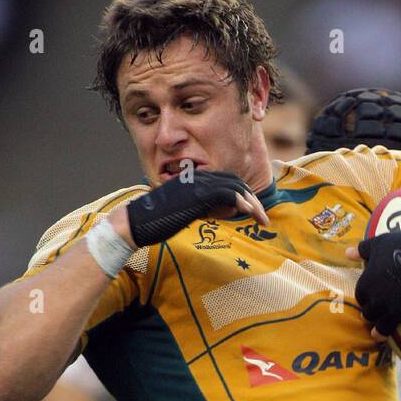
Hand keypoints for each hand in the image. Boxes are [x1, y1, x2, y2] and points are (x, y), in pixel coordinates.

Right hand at [122, 169, 268, 246]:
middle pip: (235, 182)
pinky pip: (226, 193)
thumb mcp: (187, 212)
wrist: (137, 222)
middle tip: (263, 218)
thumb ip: (207, 207)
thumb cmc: (158, 222)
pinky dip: (241, 201)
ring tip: (261, 219)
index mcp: (195, 180)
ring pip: (234, 187)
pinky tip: (248, 213)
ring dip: (252, 203)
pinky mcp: (197, 194)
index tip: (254, 212)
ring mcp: (197, 184)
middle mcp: (198, 178)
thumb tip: (228, 209)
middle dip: (253, 199)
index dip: (244, 195)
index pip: (227, 182)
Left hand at [346, 227, 400, 365]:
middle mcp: (378, 302)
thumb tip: (347, 253)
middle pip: (370, 316)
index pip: (362, 299)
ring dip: (382, 334)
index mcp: (366, 284)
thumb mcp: (378, 243)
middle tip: (380, 315)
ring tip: (382, 336)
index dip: (368, 299)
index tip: (374, 298)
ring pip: (383, 331)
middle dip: (374, 316)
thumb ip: (361, 250)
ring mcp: (396, 312)